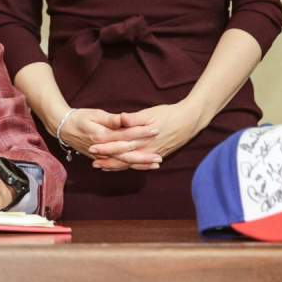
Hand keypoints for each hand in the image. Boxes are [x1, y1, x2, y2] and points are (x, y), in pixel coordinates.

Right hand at [56, 108, 159, 170]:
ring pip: (123, 162)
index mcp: (101, 136)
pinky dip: (129, 166)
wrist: (62, 127)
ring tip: (155, 164)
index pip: (125, 135)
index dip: (141, 132)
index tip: (156, 128)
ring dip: (140, 164)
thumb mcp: (95, 114)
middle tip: (160, 156)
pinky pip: (117, 165)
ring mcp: (101, 155)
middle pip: (127, 154)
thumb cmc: (80, 117)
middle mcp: (102, 148)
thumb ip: (112, 119)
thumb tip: (125, 119)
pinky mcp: (100, 158)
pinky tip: (140, 166)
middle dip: (144, 155)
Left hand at [88, 101, 202, 169]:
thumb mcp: (150, 114)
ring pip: (131, 164)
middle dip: (108, 161)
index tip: (92, 149)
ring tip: (103, 167)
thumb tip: (122, 118)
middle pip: (124, 159)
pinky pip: (140, 164)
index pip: (120, 147)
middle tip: (94, 164)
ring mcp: (153, 154)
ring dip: (117, 166)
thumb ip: (135, 118)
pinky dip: (129, 166)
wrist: (189, 121)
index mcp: (142, 139)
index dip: (106, 148)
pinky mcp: (158, 154)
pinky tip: (123, 166)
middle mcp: (147, 150)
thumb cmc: (168, 114)